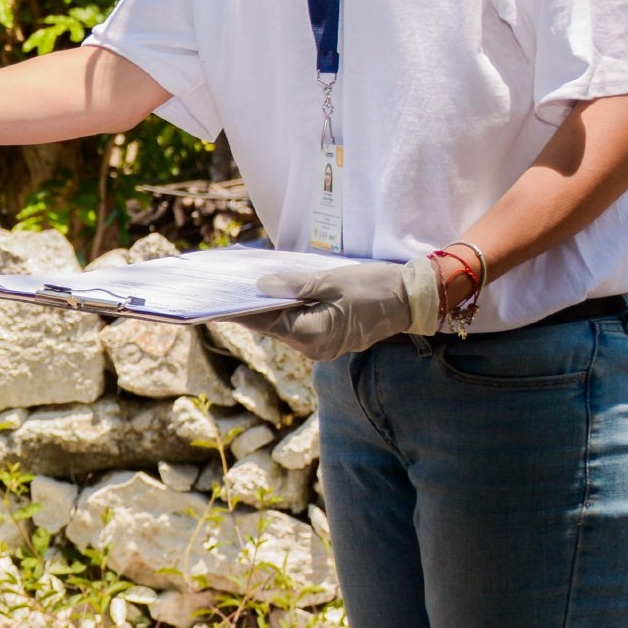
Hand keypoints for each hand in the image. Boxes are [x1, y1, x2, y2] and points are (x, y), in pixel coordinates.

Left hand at [236, 258, 441, 362]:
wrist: (413, 299)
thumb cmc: (376, 287)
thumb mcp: (333, 280)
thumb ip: (295, 285)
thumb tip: (261, 286)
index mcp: (313, 335)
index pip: (265, 322)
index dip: (237, 310)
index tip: (213, 301)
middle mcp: (314, 347)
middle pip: (272, 326)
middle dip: (249, 307)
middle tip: (224, 288)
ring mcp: (323, 345)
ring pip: (285, 325)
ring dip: (267, 308)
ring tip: (242, 288)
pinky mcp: (331, 338)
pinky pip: (300, 323)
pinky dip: (286, 309)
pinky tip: (275, 293)